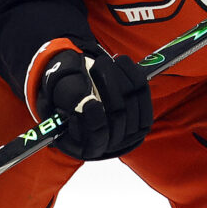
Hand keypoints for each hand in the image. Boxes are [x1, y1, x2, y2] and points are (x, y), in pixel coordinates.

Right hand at [34, 42, 153, 160]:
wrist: (88, 94)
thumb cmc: (70, 96)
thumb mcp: (63, 97)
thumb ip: (71, 97)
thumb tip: (84, 100)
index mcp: (88, 146)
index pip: (97, 138)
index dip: (95, 121)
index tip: (90, 103)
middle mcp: (111, 144)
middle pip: (117, 115)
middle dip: (107, 84)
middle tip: (97, 63)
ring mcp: (131, 133)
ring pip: (131, 99)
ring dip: (118, 75)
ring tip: (104, 61)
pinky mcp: (144, 117)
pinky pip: (143, 91)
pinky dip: (133, 72)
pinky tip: (121, 61)